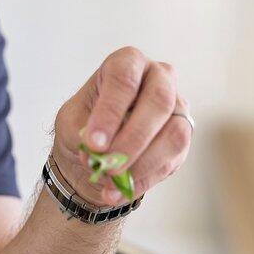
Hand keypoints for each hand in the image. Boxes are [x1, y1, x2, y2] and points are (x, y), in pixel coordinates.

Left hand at [50, 47, 192, 207]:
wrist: (96, 152)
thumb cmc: (84, 126)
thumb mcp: (71, 123)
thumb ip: (82, 132)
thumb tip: (99, 150)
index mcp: (127, 62)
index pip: (124, 78)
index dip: (110, 111)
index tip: (93, 143)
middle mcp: (159, 77)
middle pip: (159, 100)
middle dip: (132, 138)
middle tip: (107, 165)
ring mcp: (176, 106)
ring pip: (174, 133)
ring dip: (141, 163)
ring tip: (110, 181)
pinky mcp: (182, 136)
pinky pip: (172, 158)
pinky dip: (143, 178)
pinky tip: (119, 190)